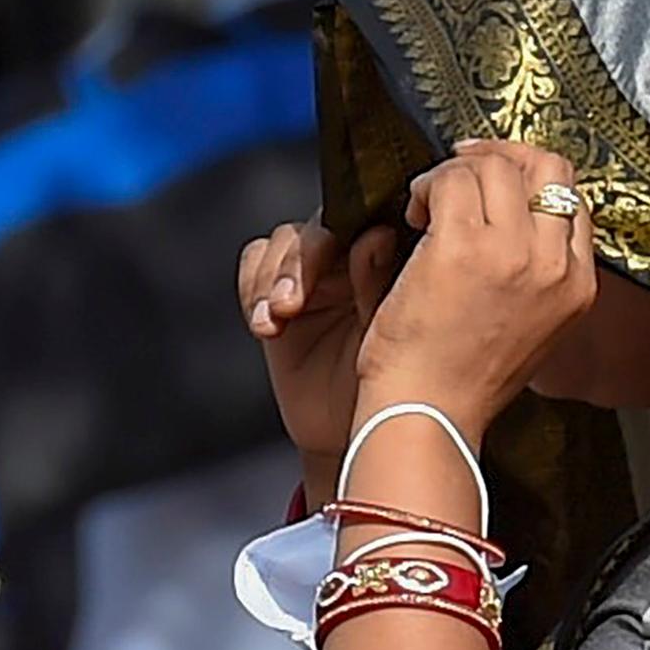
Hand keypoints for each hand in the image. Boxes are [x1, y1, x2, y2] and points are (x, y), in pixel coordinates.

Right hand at [238, 218, 407, 489]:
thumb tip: (375, 234)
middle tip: (294, 302)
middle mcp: (352, 260)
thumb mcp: (396, 330)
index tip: (354, 248)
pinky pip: (253, 266)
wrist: (361, 431)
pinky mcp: (275, 296)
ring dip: (274, 277)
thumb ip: (381, 281)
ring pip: (282, 243)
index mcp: (394, 259)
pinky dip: (253, 289)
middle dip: (302, 260)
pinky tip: (267, 327)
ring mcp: (313, 277)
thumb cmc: (396, 381)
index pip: (370, 218)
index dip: (353, 226)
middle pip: (319, 227)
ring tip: (279, 317)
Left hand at [351, 140, 598, 441]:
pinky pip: (450, 181)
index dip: (531, 179)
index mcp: (580, 285)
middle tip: (461, 168)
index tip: (494, 182)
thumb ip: (540, 276)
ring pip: (496, 167)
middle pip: (548, 168)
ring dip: (456, 171)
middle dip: (502, 156)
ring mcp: (511, 253)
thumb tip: (517, 224)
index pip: (573, 200)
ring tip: (429, 203)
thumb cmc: (468, 379)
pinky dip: (428, 184)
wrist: (432, 413)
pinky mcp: (460, 248)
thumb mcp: (535, 327)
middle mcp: (555, 263)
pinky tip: (414, 213)